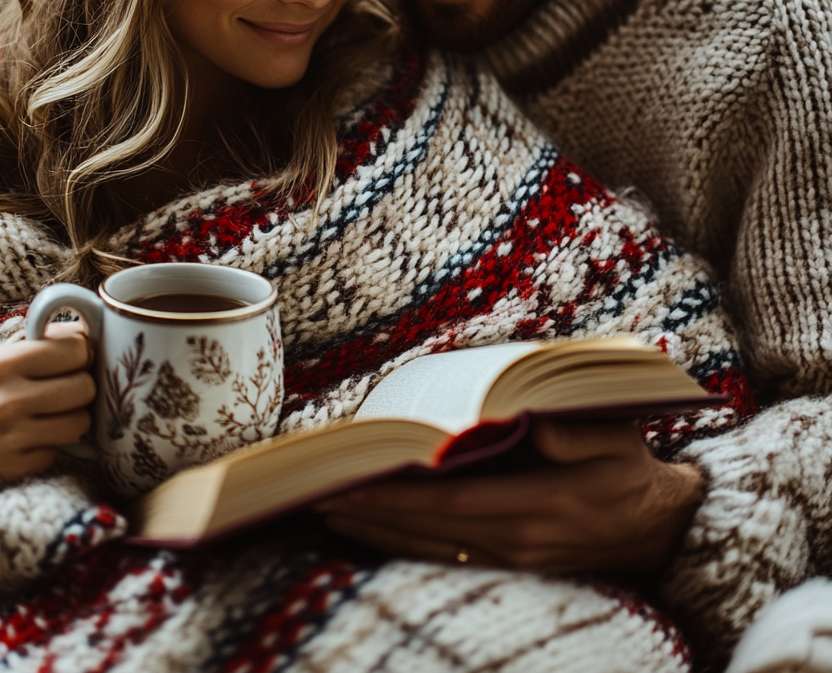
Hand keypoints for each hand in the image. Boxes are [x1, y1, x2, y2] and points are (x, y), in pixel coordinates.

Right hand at [0, 319, 95, 481]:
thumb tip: (92, 327)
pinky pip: (58, 452)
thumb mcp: (7, 352)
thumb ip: (48, 338)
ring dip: (71, 417)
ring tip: (50, 412)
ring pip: (80, 422)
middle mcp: (3, 401)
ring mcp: (7, 437)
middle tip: (62, 387)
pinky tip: (32, 436)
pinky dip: (50, 444)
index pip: (76, 350)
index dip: (79, 353)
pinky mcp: (12, 466)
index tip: (68, 359)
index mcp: (1, 364)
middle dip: (79, 385)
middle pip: (84, 387)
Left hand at [315, 419, 703, 573]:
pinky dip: (409, 545)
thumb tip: (525, 423)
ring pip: (433, 550)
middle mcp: (520, 541)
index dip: (395, 499)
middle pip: (429, 532)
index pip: (449, 505)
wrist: (671, 530)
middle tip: (320, 498)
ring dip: (382, 534)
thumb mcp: (617, 435)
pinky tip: (381, 532)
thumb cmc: (635, 470)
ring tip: (335, 515)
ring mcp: (517, 560)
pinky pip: (450, 557)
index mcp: (540, 507)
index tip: (350, 487)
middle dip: (372, 516)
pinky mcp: (517, 566)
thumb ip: (577, 430)